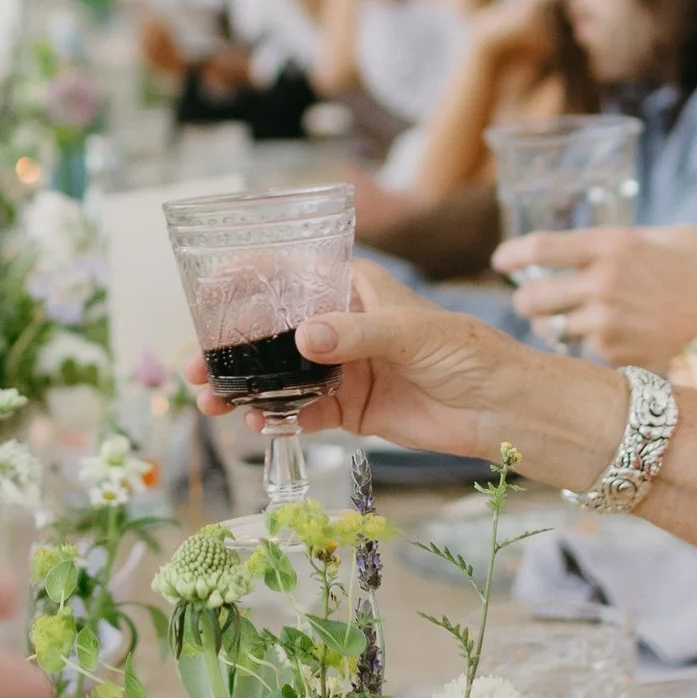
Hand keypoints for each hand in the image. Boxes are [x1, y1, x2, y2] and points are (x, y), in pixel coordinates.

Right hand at [183, 262, 584, 463]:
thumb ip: (356, 335)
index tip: (207, 291)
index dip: (246, 278)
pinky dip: (277, 418)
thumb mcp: (412, 333)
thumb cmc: (468, 352)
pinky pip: (302, 412)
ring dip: (242, 389)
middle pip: (271, 332)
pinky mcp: (350, 409)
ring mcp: (342, 369)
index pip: (291, 274)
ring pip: (278, 376)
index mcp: (354, 289)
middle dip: (230, 349)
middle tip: (194, 367)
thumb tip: (303, 338)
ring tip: (210, 404)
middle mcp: (340, 325)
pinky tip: (256, 424)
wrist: (502, 410)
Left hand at [491, 221, 696, 364]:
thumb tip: (602, 244)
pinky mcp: (613, 358)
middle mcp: (603, 283)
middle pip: (531, 297)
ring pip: (551, 331)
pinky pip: (579, 353)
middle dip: (525, 301)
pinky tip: (599, 345)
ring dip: (552, 330)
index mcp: (614, 245)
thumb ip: (634, 237)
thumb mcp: (677, 238)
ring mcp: (606, 324)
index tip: (501, 261)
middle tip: (529, 302)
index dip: (512, 255)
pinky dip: (582, 351)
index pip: (541, 248)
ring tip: (564, 325)